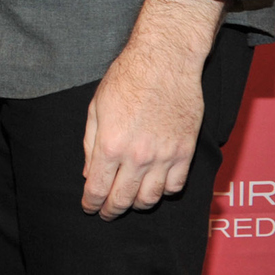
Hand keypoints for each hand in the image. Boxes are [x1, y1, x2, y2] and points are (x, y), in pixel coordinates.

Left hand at [81, 0, 222, 218]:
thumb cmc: (126, 78)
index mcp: (111, 145)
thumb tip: (89, 173)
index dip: (91, 203)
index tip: (89, 207)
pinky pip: (176, 186)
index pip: (97, 188)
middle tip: (106, 212)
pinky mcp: (185, 152)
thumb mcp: (96, 107)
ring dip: (137, 204)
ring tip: (129, 200)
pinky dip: (165, 191)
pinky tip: (156, 186)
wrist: (165, 61)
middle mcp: (138, 156)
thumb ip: (90, 143)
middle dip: (111, 210)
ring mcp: (164, 157)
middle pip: (123, 200)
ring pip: (151, 198)